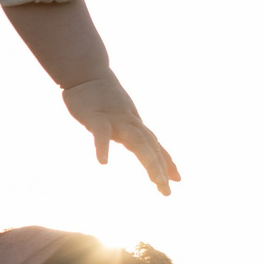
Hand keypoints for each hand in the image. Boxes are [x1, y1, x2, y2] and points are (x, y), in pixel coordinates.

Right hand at [61, 73, 180, 194]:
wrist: (87, 73)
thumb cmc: (101, 96)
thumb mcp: (119, 116)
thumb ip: (127, 130)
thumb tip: (136, 141)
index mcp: (135, 125)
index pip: (156, 146)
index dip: (167, 162)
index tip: (177, 179)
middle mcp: (131, 123)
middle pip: (151, 147)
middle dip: (161, 169)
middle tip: (167, 190)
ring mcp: (115, 120)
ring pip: (137, 142)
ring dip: (149, 162)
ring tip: (156, 182)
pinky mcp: (96, 118)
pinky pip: (101, 134)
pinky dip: (103, 147)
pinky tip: (103, 162)